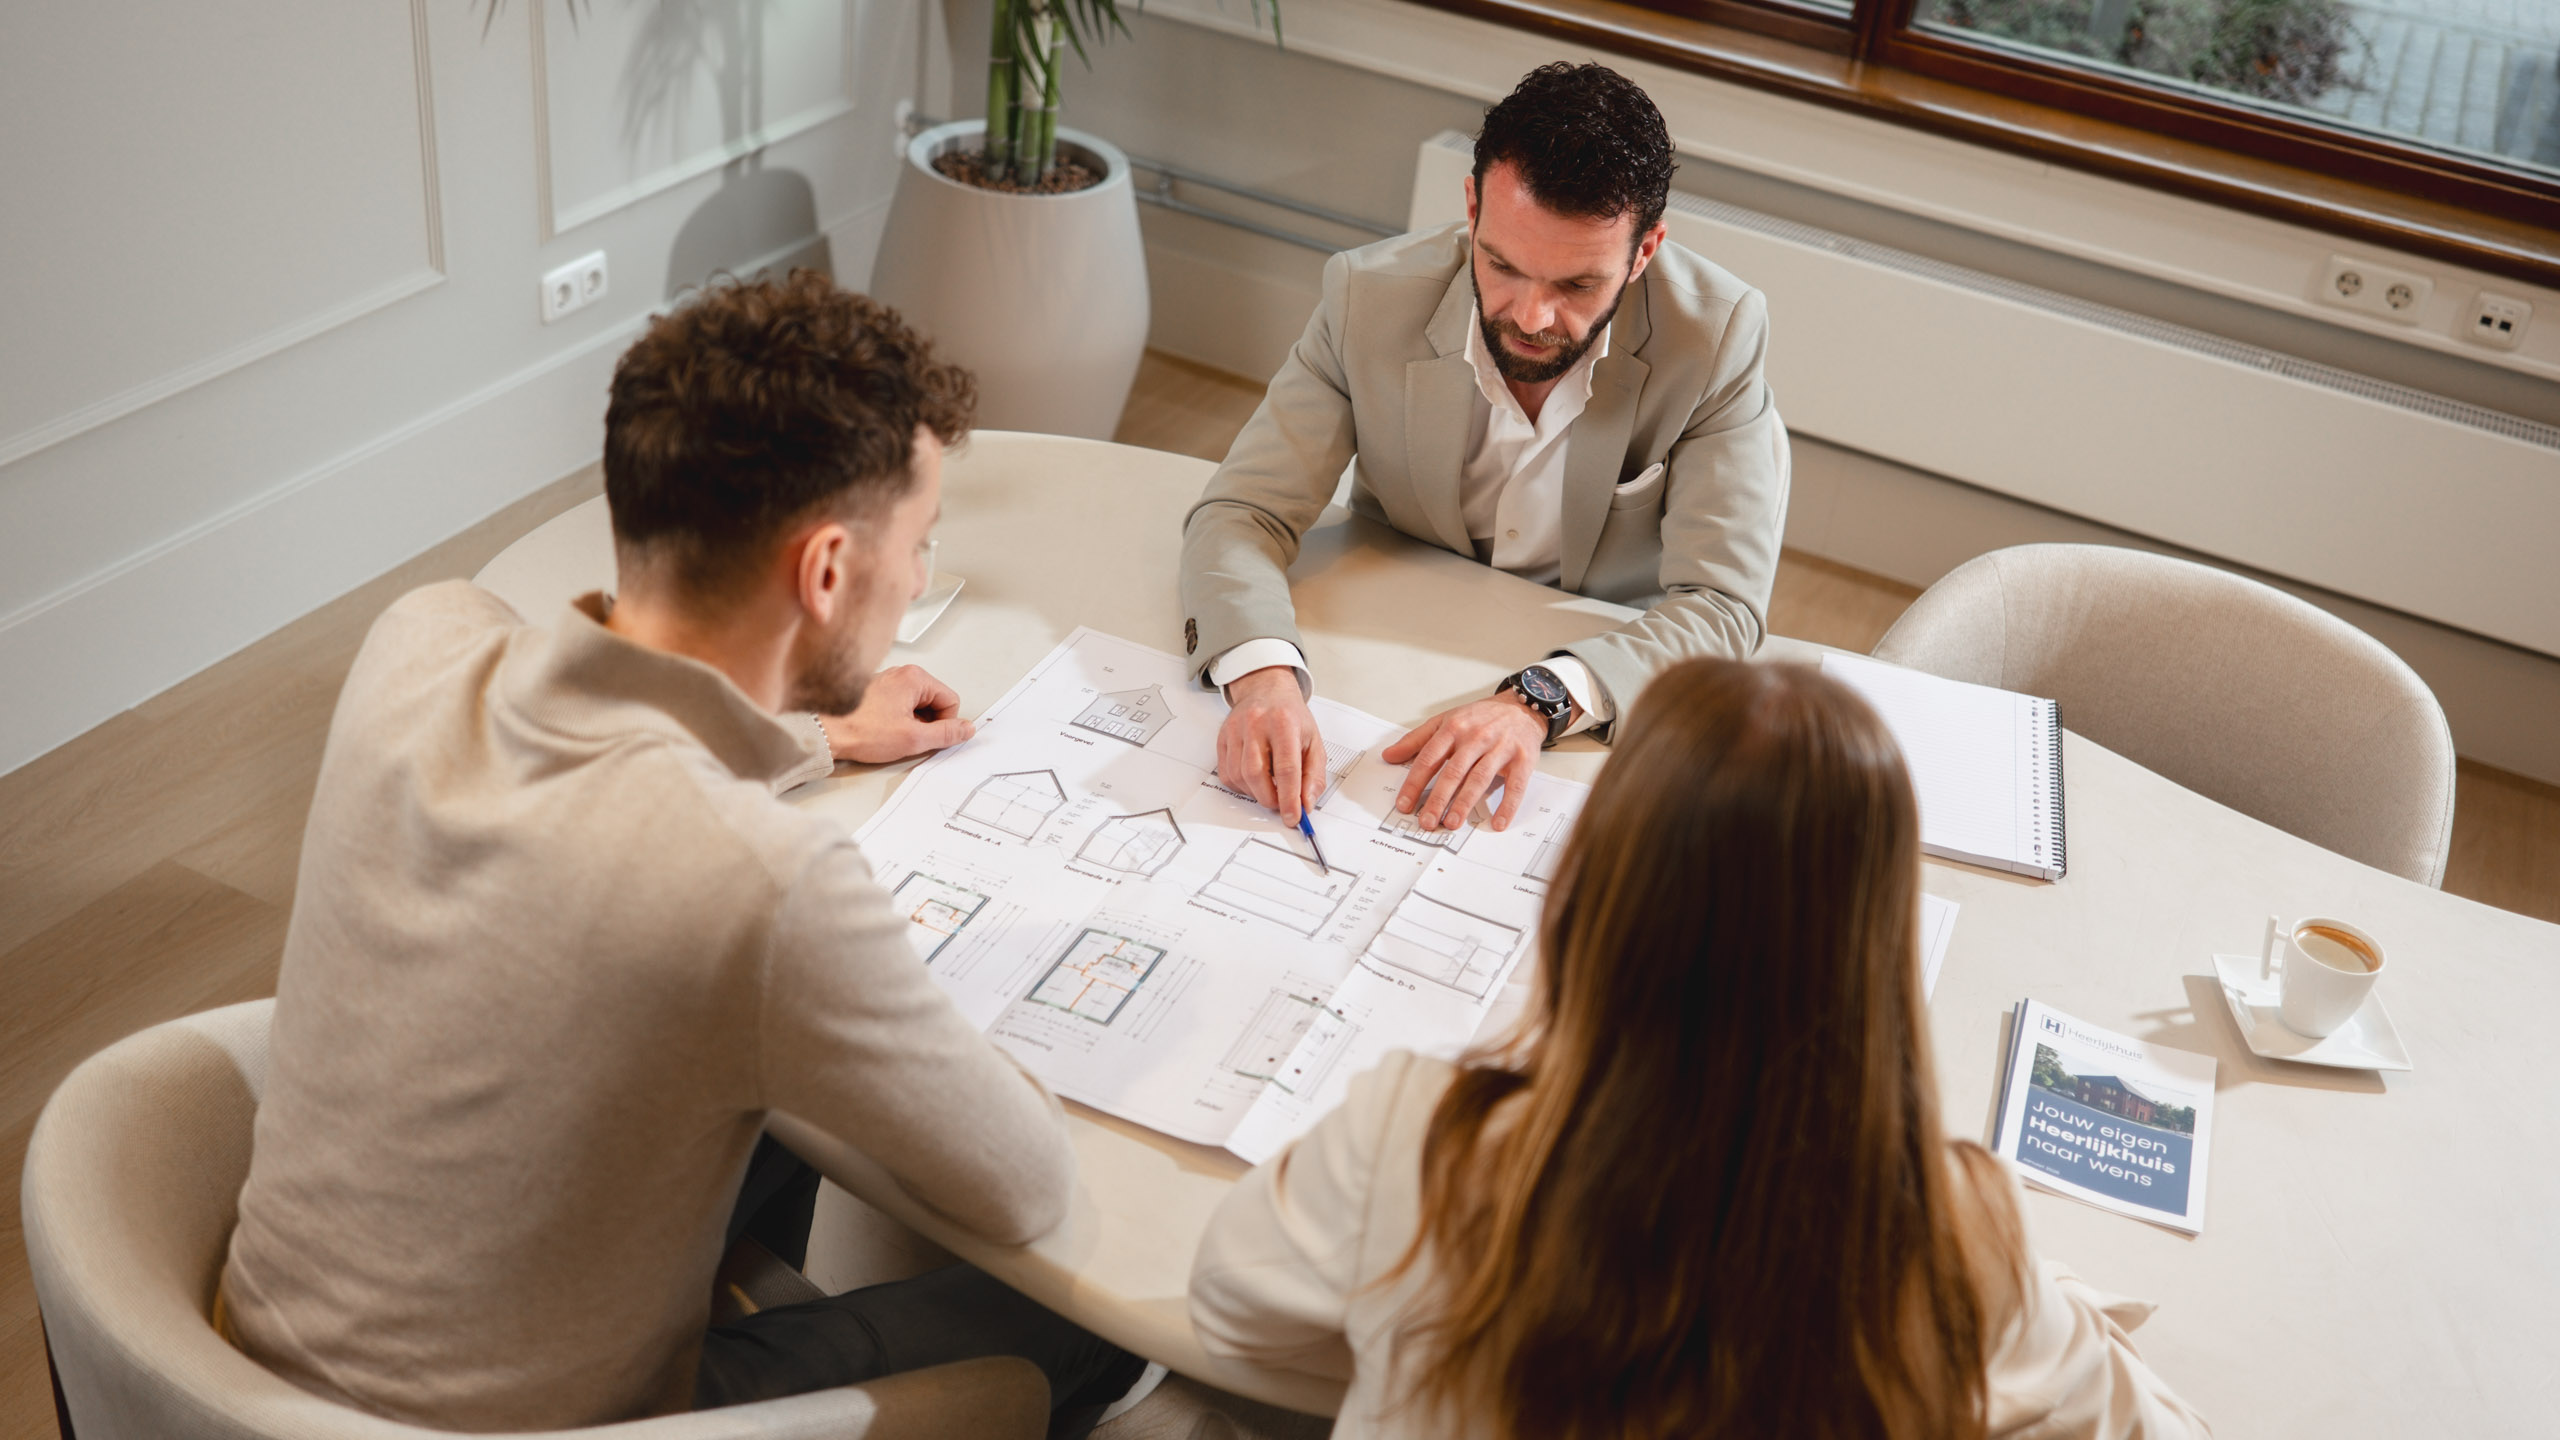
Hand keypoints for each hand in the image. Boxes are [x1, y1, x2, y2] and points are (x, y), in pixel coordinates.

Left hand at [821, 665, 974, 762]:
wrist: (827, 732)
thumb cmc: (861, 730)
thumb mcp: (913, 738)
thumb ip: (946, 733)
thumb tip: (966, 729)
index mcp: (914, 678)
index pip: (951, 701)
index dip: (944, 724)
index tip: (928, 736)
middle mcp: (902, 674)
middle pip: (935, 702)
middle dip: (927, 723)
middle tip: (909, 737)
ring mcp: (889, 681)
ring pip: (918, 705)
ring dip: (913, 723)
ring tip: (893, 734)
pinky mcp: (878, 691)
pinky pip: (902, 705)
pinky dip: (899, 720)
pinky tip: (883, 730)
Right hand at [1218, 666, 1326, 824]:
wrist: (1266, 690)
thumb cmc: (1291, 716)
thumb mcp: (1313, 742)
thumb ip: (1313, 776)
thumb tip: (1306, 804)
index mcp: (1284, 723)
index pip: (1286, 768)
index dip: (1289, 798)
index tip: (1293, 817)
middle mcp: (1256, 724)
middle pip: (1257, 775)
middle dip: (1270, 799)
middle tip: (1281, 804)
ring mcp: (1235, 730)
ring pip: (1239, 777)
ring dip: (1256, 793)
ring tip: (1270, 787)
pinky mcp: (1222, 738)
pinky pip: (1227, 774)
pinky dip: (1241, 786)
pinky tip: (1254, 779)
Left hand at [1382, 695, 1547, 830]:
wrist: (1522, 707)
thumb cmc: (1481, 717)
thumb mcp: (1445, 720)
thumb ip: (1417, 740)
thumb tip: (1389, 755)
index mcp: (1454, 728)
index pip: (1429, 758)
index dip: (1415, 783)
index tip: (1405, 804)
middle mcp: (1476, 737)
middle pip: (1453, 771)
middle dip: (1438, 798)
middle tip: (1427, 820)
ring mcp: (1500, 748)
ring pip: (1480, 778)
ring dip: (1465, 803)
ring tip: (1452, 823)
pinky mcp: (1523, 759)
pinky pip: (1515, 785)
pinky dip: (1507, 805)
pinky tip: (1497, 822)